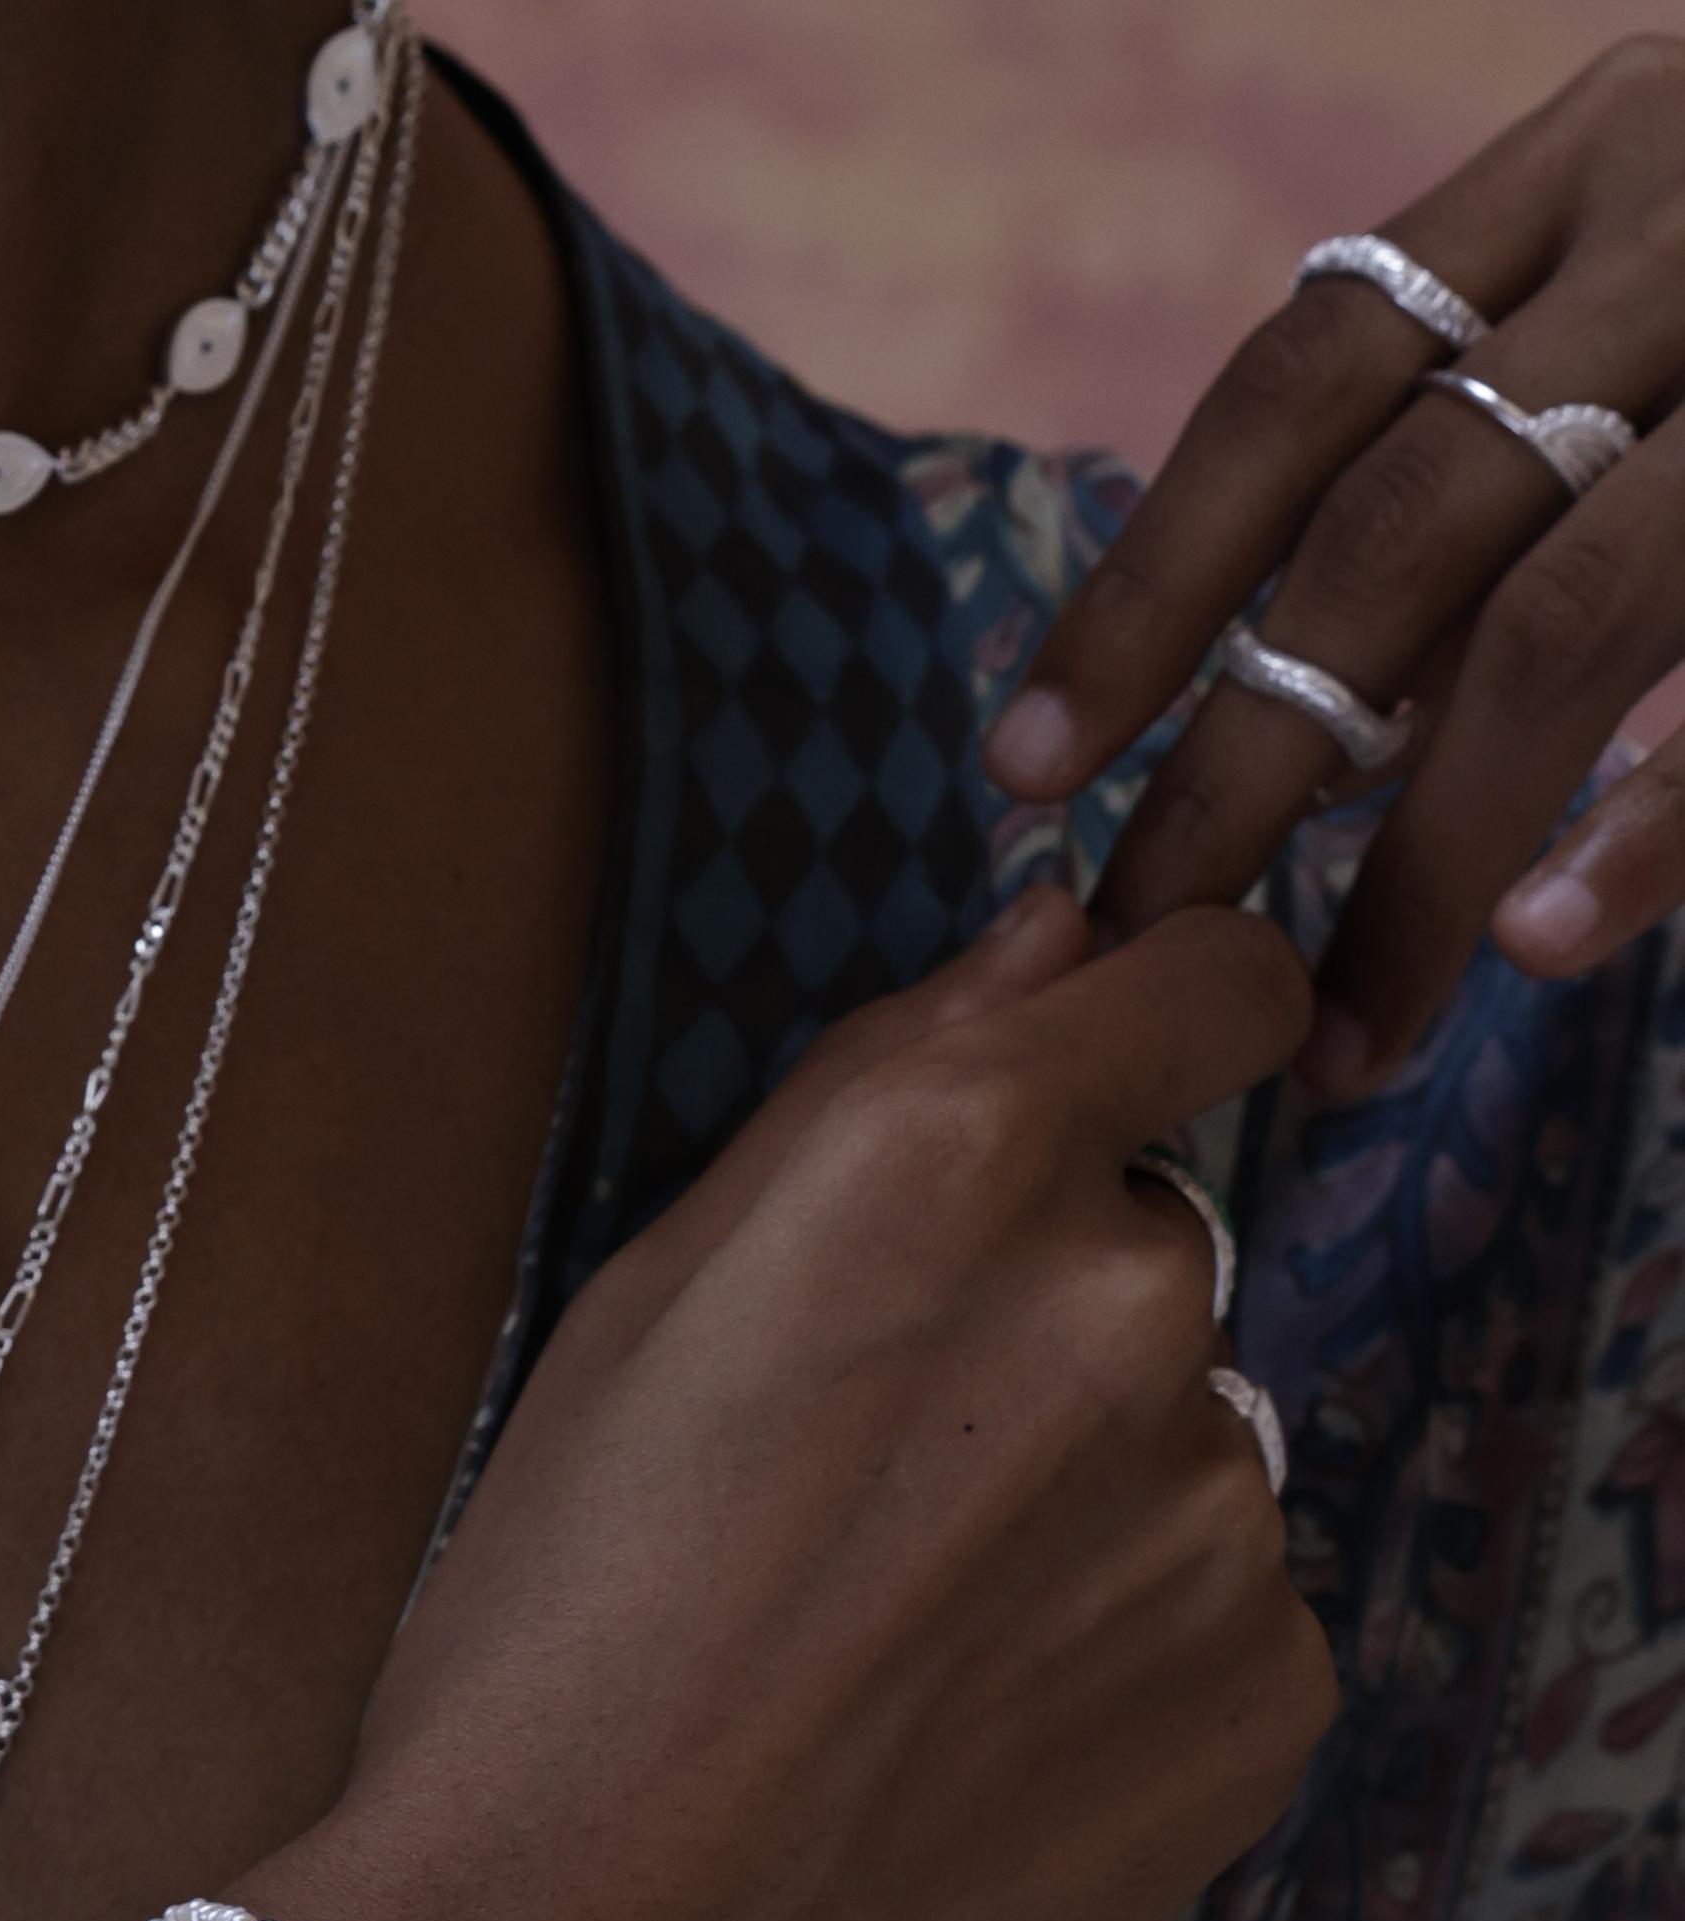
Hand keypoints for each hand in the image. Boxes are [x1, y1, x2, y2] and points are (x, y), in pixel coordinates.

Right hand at [288, 889, 1335, 1920]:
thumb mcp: (636, 1317)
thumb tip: (1053, 938)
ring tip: (890, 1660)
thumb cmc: (537, 1637)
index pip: (1206, 984)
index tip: (1106, 1091)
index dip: (1158, 1023)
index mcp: (949, 1163)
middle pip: (1149, 1246)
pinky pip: (1220, 1614)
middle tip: (859, 1498)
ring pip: (1175, 1447)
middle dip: (1035, 1326)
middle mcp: (1131, 1300)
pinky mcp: (1276, 1700)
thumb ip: (868, 1099)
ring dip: (1076, 1503)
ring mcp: (1226, 1512)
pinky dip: (1123, 1656)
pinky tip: (965, 1755)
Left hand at [982, 39, 1684, 1095]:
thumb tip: (1290, 727)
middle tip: (1151, 948)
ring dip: (1431, 854)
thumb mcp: (1649, 300)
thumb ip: (1485, 462)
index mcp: (1584, 162)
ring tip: (1345, 1029)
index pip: (1294, 391)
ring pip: (1565, 623)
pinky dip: (1653, 819)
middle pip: (1398, 525)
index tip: (1027, 773)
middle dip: (1250, 763)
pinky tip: (1550, 944)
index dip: (1144, 591)